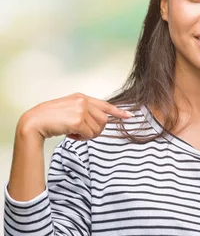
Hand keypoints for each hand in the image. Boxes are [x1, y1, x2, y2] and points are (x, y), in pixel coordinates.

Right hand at [18, 93, 132, 141]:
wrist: (34, 122)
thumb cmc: (50, 118)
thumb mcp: (69, 108)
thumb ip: (84, 111)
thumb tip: (100, 120)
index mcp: (81, 97)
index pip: (105, 104)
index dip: (118, 112)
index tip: (129, 116)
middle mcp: (83, 101)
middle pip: (104, 121)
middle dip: (96, 130)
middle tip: (82, 133)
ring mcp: (81, 110)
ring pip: (98, 129)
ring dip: (87, 135)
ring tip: (74, 133)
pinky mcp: (77, 120)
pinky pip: (89, 135)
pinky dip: (81, 139)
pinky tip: (70, 135)